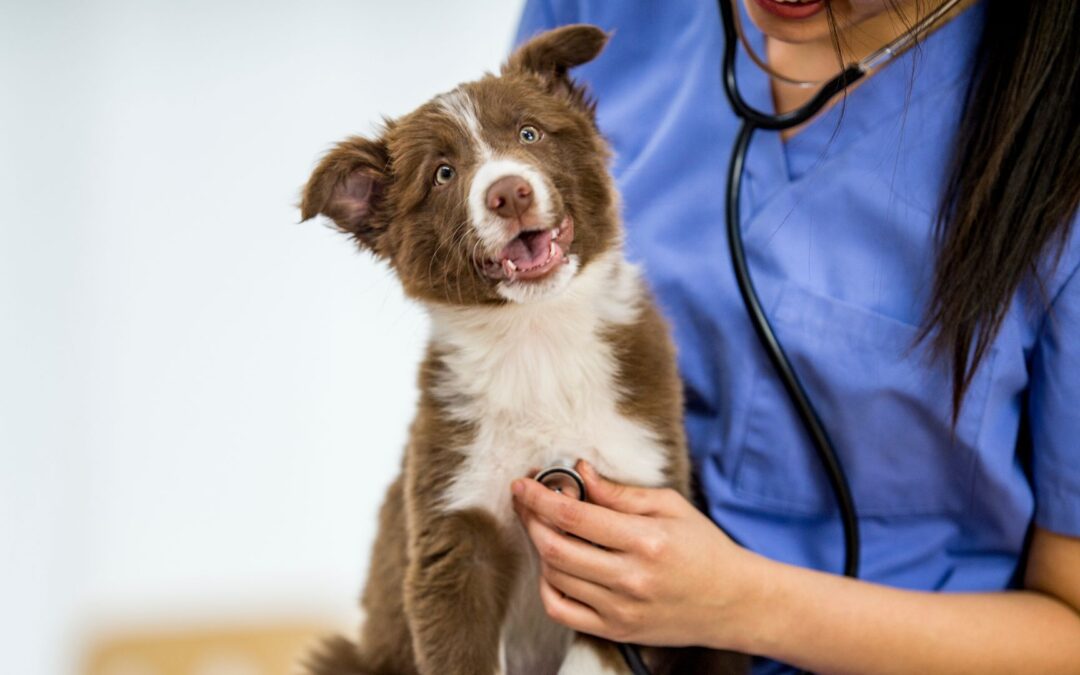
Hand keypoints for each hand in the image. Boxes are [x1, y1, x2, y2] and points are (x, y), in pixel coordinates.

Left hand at [511, 460, 760, 649]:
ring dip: (539, 548)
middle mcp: (631, 578)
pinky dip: (547, 586)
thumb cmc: (704, 548)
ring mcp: (621, 609)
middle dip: (530, 519)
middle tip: (526, 500)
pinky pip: (561, 611)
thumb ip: (620, 493)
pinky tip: (553, 565)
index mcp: (646, 540)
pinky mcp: (616, 630)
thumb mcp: (670, 506)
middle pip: (555, 548)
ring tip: (546, 527)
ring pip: (554, 577)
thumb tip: (580, 473)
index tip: (522, 483)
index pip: (574, 516)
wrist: (735, 602)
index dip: (539, 497)